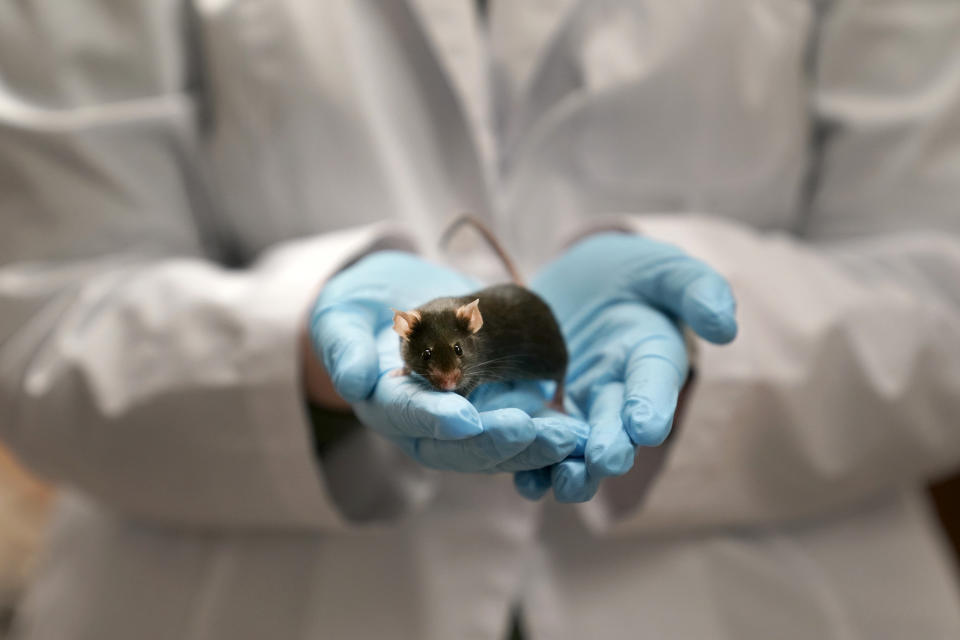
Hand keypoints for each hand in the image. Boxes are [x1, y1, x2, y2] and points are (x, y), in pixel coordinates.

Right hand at [307, 251, 580, 471]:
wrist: (391, 304)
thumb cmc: (359, 307)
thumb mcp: (340, 315)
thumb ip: (344, 346)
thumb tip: (356, 383)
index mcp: (384, 402)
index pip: (409, 416)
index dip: (435, 420)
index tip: (466, 419)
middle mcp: (421, 425)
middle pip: (457, 447)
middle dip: (498, 443)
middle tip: (538, 433)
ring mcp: (457, 425)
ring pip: (493, 449)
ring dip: (532, 448)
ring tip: (569, 437)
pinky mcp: (488, 416)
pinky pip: (516, 438)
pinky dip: (545, 440)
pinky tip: (577, 434)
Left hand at [515, 233, 737, 501]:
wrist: (578, 282)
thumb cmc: (628, 271)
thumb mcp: (661, 268)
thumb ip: (696, 289)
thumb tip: (726, 328)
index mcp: (652, 357)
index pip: (656, 381)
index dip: (652, 405)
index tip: (647, 427)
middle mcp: (620, 392)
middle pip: (617, 426)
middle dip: (612, 446)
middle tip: (604, 460)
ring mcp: (581, 407)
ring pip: (579, 449)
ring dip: (573, 469)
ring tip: (565, 480)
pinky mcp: (543, 412)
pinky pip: (539, 445)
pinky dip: (531, 465)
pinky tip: (523, 480)